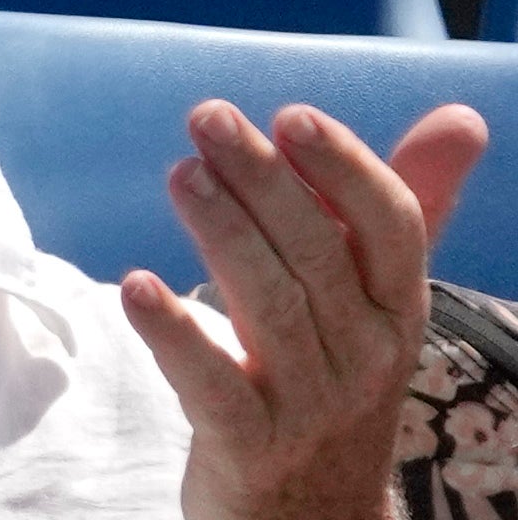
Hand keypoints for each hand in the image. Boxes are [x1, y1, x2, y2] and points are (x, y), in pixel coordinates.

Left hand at [143, 97, 486, 519]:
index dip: (345, 170)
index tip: (292, 116)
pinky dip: (174, 335)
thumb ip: (407, 206)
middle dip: (265, 183)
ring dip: (223, 234)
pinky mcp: (248, 445)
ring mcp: (309, 403)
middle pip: (319, 256)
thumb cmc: (337, 373)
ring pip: (269, 308)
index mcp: (395, 308)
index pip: (393, 230)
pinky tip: (135, 286)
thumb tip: (462, 117)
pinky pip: (213, 386)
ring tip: (180, 174)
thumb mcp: (375, 296)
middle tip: (207, 119)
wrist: (316, 512)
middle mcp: (364, 354)